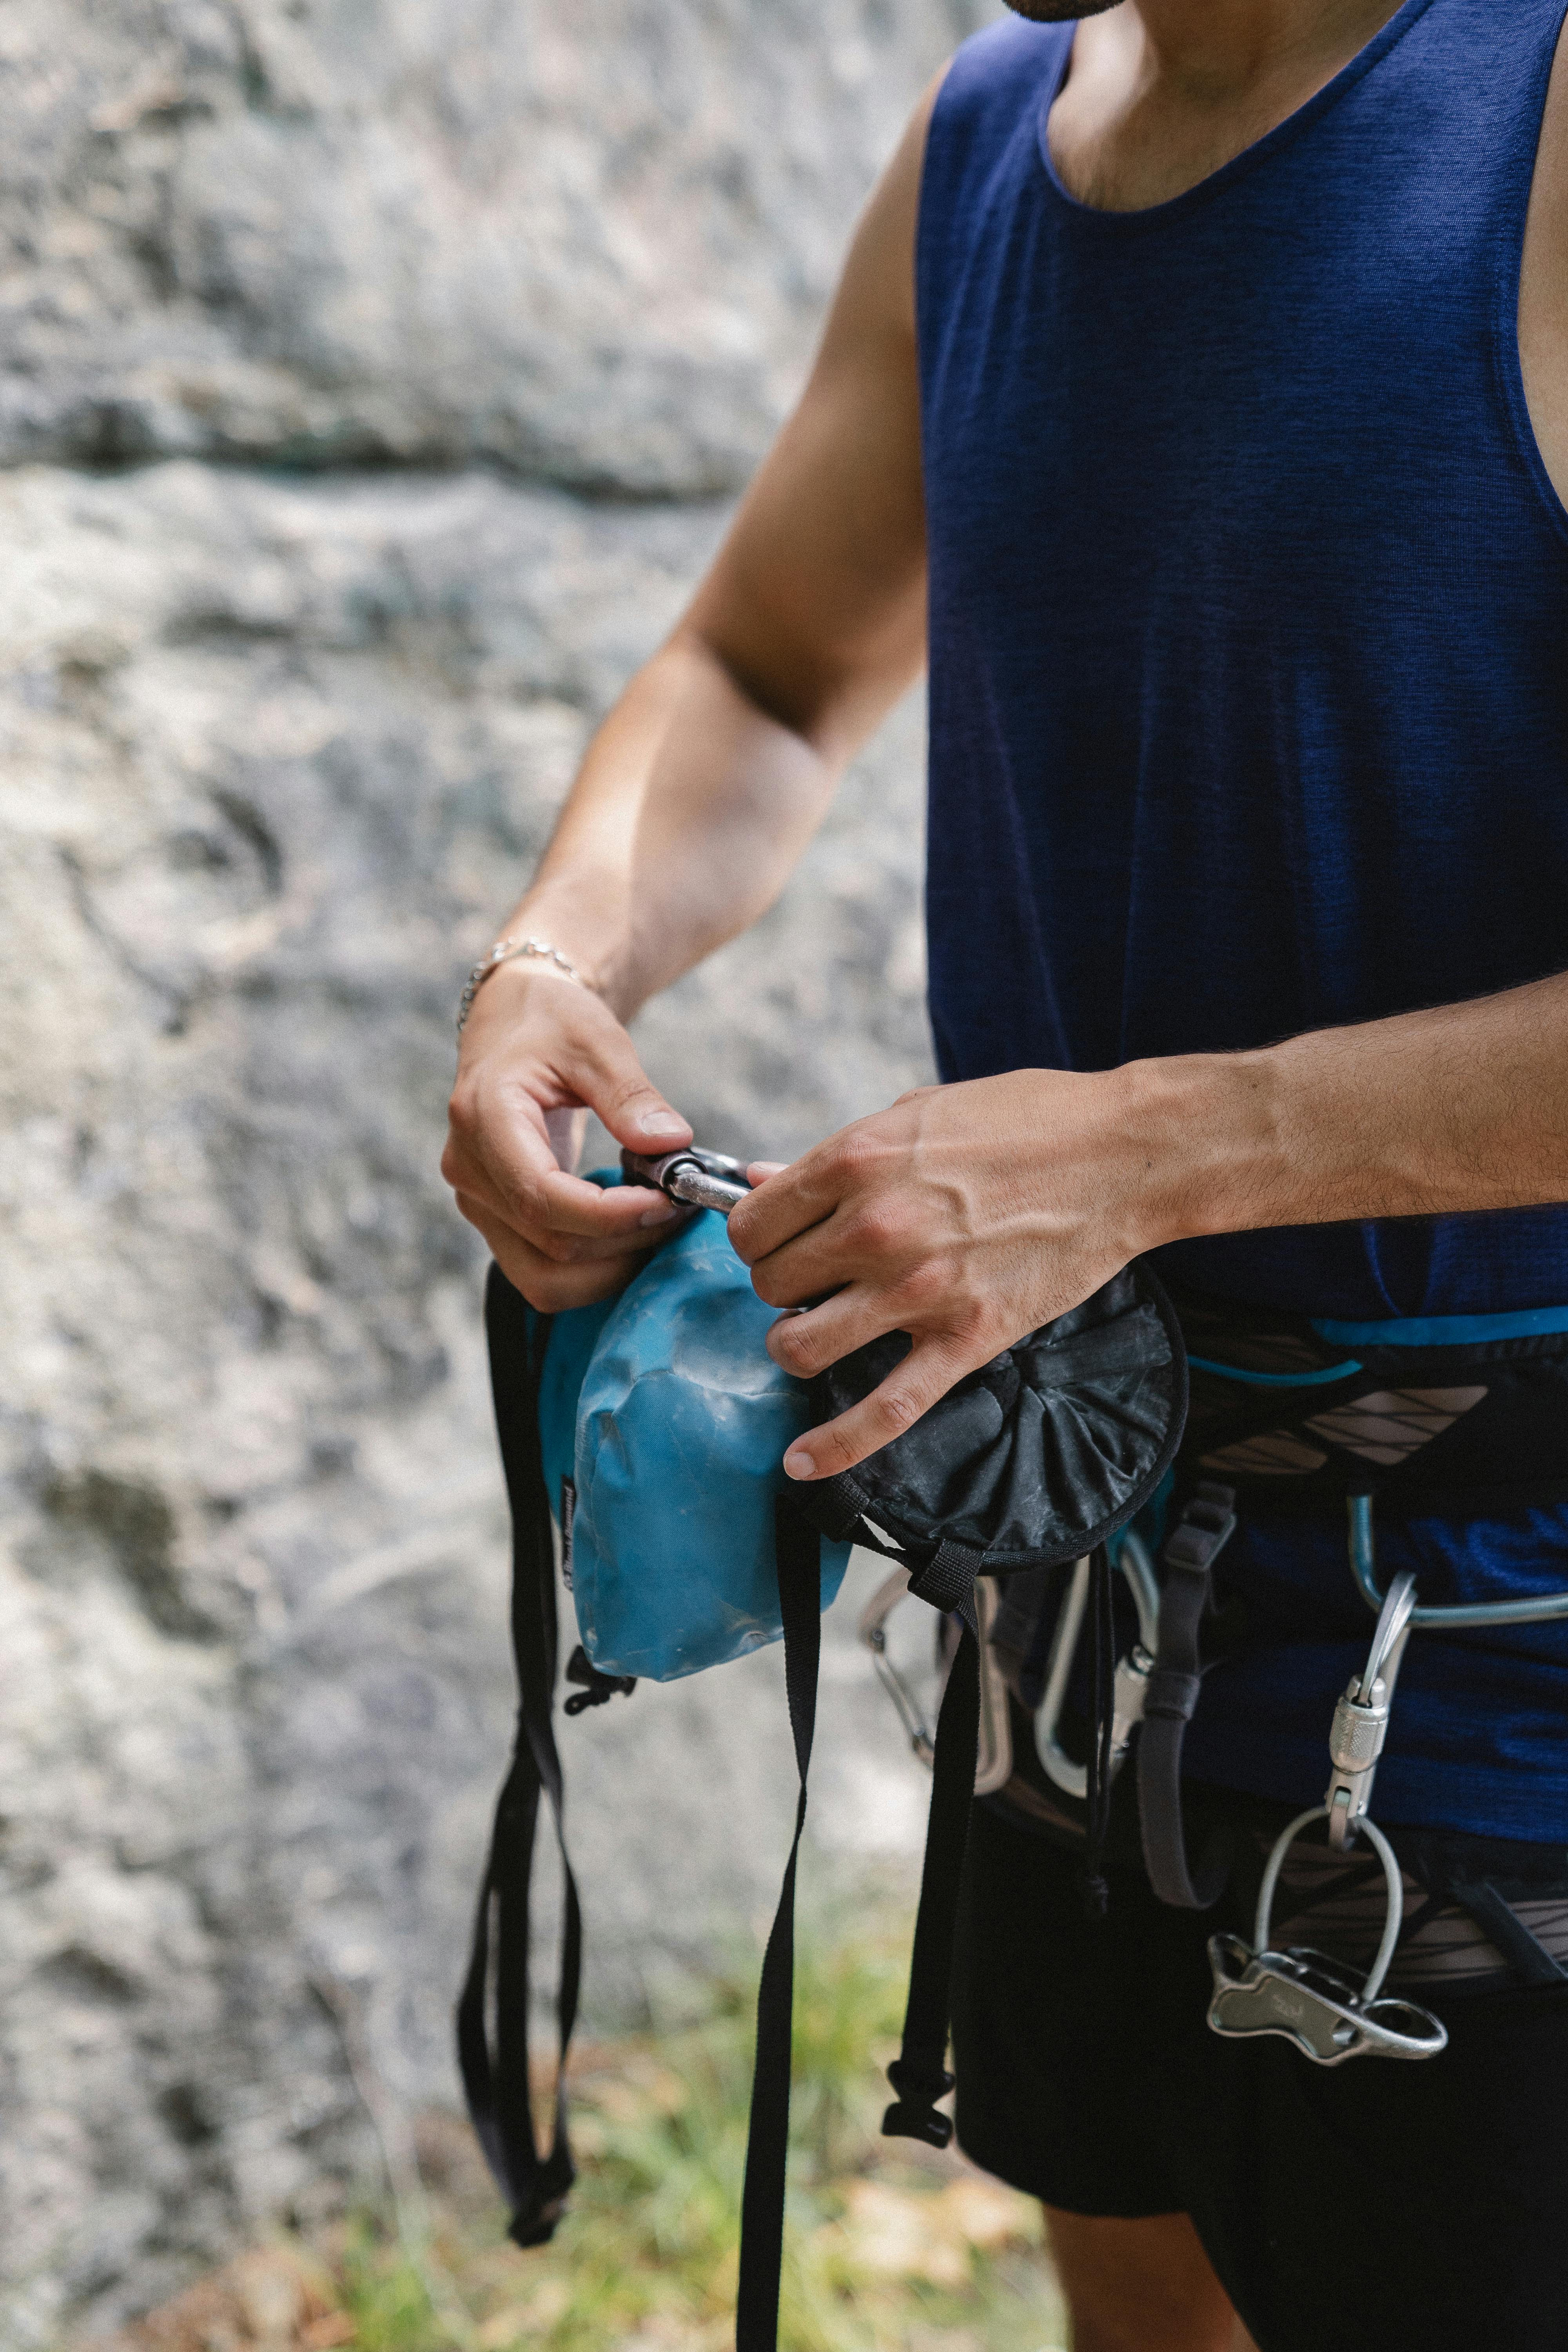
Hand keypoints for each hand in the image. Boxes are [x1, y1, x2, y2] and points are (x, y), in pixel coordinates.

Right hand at [442, 960, 693, 1309]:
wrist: (513, 1021)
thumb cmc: (552, 1022)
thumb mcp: (596, 1040)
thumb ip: (630, 1094)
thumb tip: (670, 1144)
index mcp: (484, 1118)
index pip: (541, 1196)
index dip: (609, 1216)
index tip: (667, 1202)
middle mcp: (469, 1169)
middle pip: (549, 1245)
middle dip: (625, 1241)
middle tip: (679, 1209)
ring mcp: (477, 1200)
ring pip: (543, 1276)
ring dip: (610, 1268)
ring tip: (657, 1225)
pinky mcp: (494, 1217)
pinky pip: (541, 1272)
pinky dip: (592, 1269)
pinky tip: (630, 1233)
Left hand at [727, 1069, 1162, 1479]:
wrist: (1122, 1153)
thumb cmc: (1023, 1120)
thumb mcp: (914, 1114)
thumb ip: (831, 1159)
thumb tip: (755, 1182)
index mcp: (857, 1160)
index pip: (752, 1224)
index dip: (758, 1238)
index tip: (780, 1241)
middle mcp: (876, 1226)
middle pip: (772, 1286)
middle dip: (782, 1288)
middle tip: (815, 1280)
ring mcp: (920, 1289)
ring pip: (802, 1347)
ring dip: (797, 1347)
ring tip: (818, 1333)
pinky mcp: (967, 1338)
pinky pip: (884, 1411)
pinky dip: (835, 1446)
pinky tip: (801, 1464)